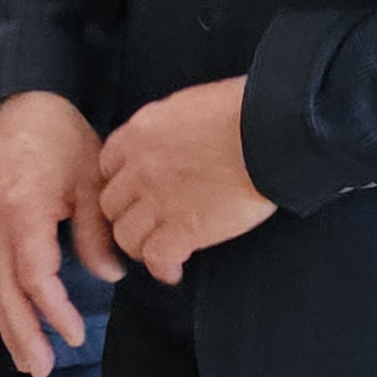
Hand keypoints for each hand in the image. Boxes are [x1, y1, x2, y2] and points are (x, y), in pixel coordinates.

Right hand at [0, 91, 117, 376]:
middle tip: (41, 369)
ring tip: (27, 361)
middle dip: (21, 332)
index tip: (75, 334)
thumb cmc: (61, 138)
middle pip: (2, 290)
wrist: (22, 107)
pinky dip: (1, 305)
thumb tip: (109, 274)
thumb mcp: (92, 177)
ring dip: (8, 326)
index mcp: (24, 211)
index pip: (34, 273)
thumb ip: (97, 229)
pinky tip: (15, 326)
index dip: (53, 309)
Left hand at [98, 77, 274, 285]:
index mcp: (140, 133)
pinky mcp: (183, 229)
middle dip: (126, 216)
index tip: (135, 193)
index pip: (107, 166)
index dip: (120, 183)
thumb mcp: (188, 105)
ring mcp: (158, 200)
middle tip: (146, 225)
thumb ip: (167, 127)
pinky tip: (174, 271)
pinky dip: (163, 269)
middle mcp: (140, 167)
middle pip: (110, 204)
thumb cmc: (241, 111)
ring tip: (158, 250)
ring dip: (139, 246)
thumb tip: (171, 140)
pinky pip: (156, 258)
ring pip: (125, 235)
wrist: (269, 133)